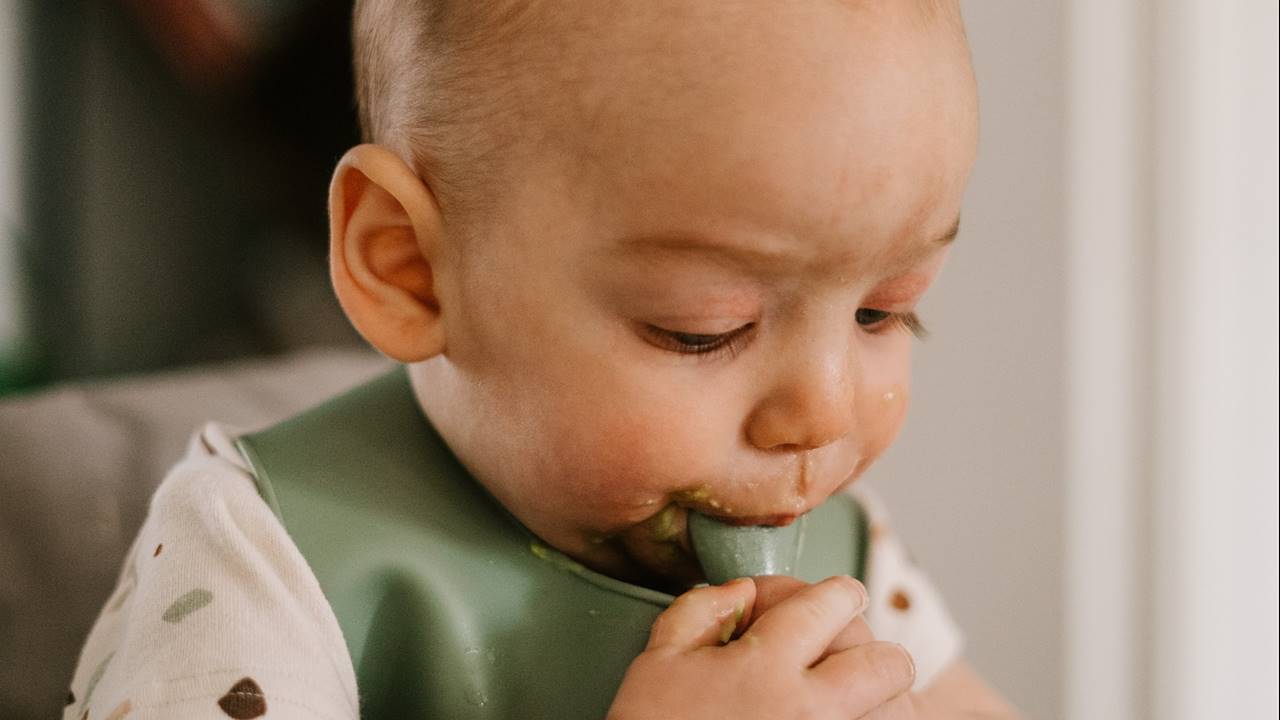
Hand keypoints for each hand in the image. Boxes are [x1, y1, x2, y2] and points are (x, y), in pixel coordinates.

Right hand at [608, 576, 916, 718]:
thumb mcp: (658, 662)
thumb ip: (700, 611)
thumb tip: (740, 591)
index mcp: (766, 665)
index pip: (828, 604)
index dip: (836, 592)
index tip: (837, 594)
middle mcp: (810, 707)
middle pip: (885, 661)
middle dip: (874, 649)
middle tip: (847, 653)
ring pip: (897, 709)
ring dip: (879, 697)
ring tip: (847, 696)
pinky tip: (845, 719)